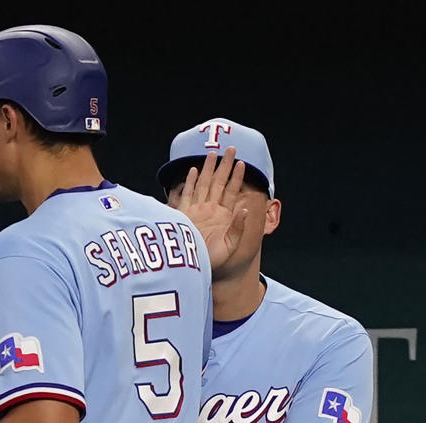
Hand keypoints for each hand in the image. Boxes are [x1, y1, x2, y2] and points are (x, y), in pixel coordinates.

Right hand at [175, 147, 247, 269]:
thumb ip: (237, 228)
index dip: (236, 177)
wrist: (193, 269)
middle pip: (218, 183)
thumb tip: (244, 210)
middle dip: (224, 166)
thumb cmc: (213, 261)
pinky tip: (195, 171)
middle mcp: (210, 210)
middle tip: (230, 148)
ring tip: (213, 154)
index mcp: (223, 216)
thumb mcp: (230, 246)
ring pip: (204, 185)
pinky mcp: (183, 215)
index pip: (231, 191)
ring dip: (209, 169)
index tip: (242, 163)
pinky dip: (191, 182)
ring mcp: (197, 211)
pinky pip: (187, 195)